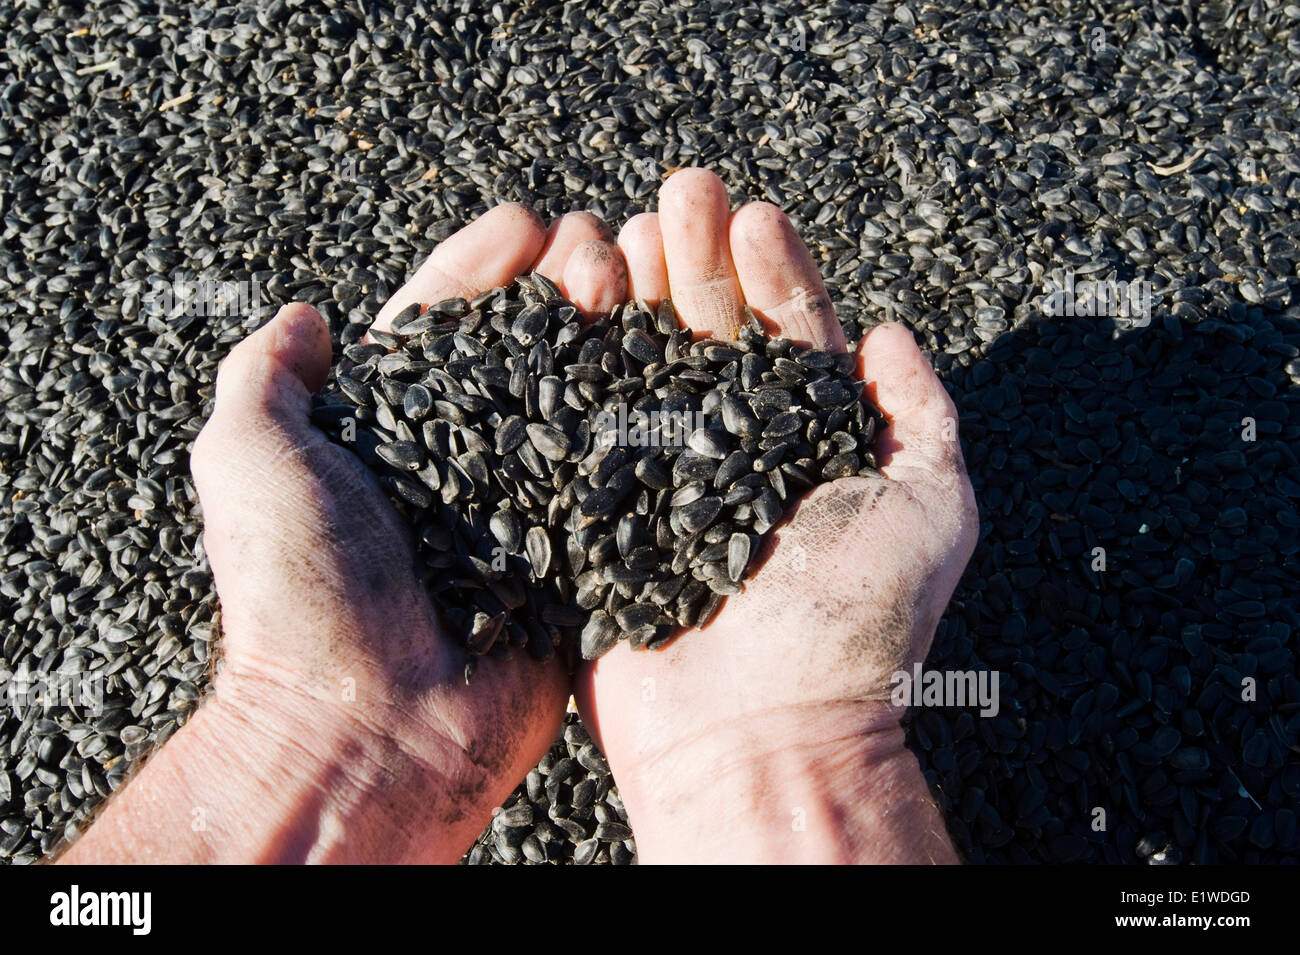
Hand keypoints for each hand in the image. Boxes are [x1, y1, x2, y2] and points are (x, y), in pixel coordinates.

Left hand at [61, 205, 627, 862]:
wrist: (366, 728)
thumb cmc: (298, 592)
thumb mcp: (249, 459)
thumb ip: (266, 377)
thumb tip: (304, 316)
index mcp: (384, 437)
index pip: (436, 328)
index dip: (478, 270)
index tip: (524, 225)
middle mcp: (455, 467)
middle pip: (517, 356)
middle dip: (560, 290)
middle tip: (598, 247)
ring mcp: (518, 514)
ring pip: (573, 408)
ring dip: (609, 342)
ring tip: (644, 284)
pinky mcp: (569, 563)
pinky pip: (612, 485)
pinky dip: (642, 429)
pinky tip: (673, 373)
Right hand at [576, 169, 978, 862]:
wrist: (762, 734)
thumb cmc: (860, 628)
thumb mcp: (935, 510)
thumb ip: (923, 418)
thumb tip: (894, 333)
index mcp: (812, 445)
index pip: (792, 336)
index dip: (777, 271)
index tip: (755, 213)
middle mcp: (736, 452)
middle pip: (713, 335)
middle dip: (700, 258)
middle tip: (682, 190)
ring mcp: (665, 480)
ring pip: (649, 366)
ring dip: (639, 292)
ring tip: (626, 227)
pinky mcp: (605, 513)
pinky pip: (589, 426)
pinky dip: (581, 364)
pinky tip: (575, 305)